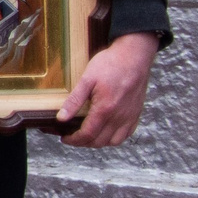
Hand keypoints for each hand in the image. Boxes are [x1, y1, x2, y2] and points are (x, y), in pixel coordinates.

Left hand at [58, 31, 158, 146]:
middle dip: (83, 142)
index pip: (88, 135)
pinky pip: (127, 133)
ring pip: (114, 141)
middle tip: (72, 136)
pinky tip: (106, 130)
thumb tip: (61, 118)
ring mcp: (130, 116)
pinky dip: (115, 137)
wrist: (134, 55)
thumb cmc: (110, 64)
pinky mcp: (137, 112)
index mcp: (106, 109)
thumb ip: (74, 100)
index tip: (64, 138)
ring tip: (87, 135)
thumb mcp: (87, 79)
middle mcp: (120, 116)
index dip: (74, 140)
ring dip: (99, 142)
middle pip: (100, 141)